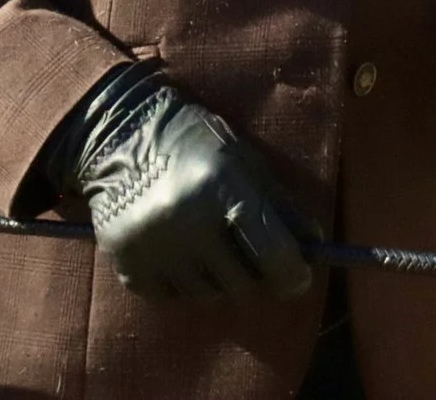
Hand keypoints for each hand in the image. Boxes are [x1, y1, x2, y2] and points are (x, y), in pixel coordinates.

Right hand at [41, 62, 319, 302]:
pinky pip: (172, 298)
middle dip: (253, 273)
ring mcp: (153, 246)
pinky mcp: (128, 265)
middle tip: (250, 255)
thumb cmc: (195, 143)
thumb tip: (315, 246)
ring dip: (217, 278)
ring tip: (208, 243)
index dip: (292, 272)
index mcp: (222, 185)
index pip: (271, 251)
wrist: (120, 138)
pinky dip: (183, 283)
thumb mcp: (244, 160)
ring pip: (207, 294)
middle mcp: (185, 220)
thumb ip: (280, 205)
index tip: (299, 278)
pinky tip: (178, 251)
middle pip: (241, 282)